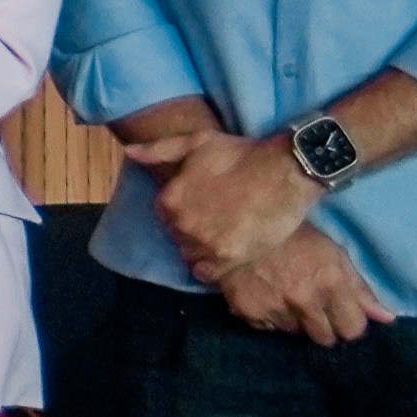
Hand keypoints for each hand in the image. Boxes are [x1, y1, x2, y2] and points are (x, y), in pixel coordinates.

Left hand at [122, 125, 322, 287]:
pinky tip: (227, 253)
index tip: (204, 204)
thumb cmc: (242, 154)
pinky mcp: (229, 258)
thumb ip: (159, 150)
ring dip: (202, 248)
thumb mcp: (197, 142)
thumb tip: (129, 153)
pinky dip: (212, 267)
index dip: (184, 209)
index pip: (165, 215)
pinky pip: (207, 273)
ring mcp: (204, 244)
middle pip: (178, 235)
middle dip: (192, 228)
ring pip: (190, 255)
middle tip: (218, 218)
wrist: (286, 171)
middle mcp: (182, 225)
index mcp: (169, 200)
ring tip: (224, 233)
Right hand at [215, 223, 392, 346]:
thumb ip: (360, 289)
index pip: (353, 330)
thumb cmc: (294, 234)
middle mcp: (305, 302)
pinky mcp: (248, 314)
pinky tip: (266, 296)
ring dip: (295, 321)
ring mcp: (275, 310)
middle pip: (325, 339)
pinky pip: (268, 329)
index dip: (349, 321)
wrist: (238, 225)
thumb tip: (387, 318)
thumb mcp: (333, 254)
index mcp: (331, 285)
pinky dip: (269, 317)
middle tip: (313, 305)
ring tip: (287, 297)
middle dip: (324, 326)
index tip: (341, 312)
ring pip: (296, 334)